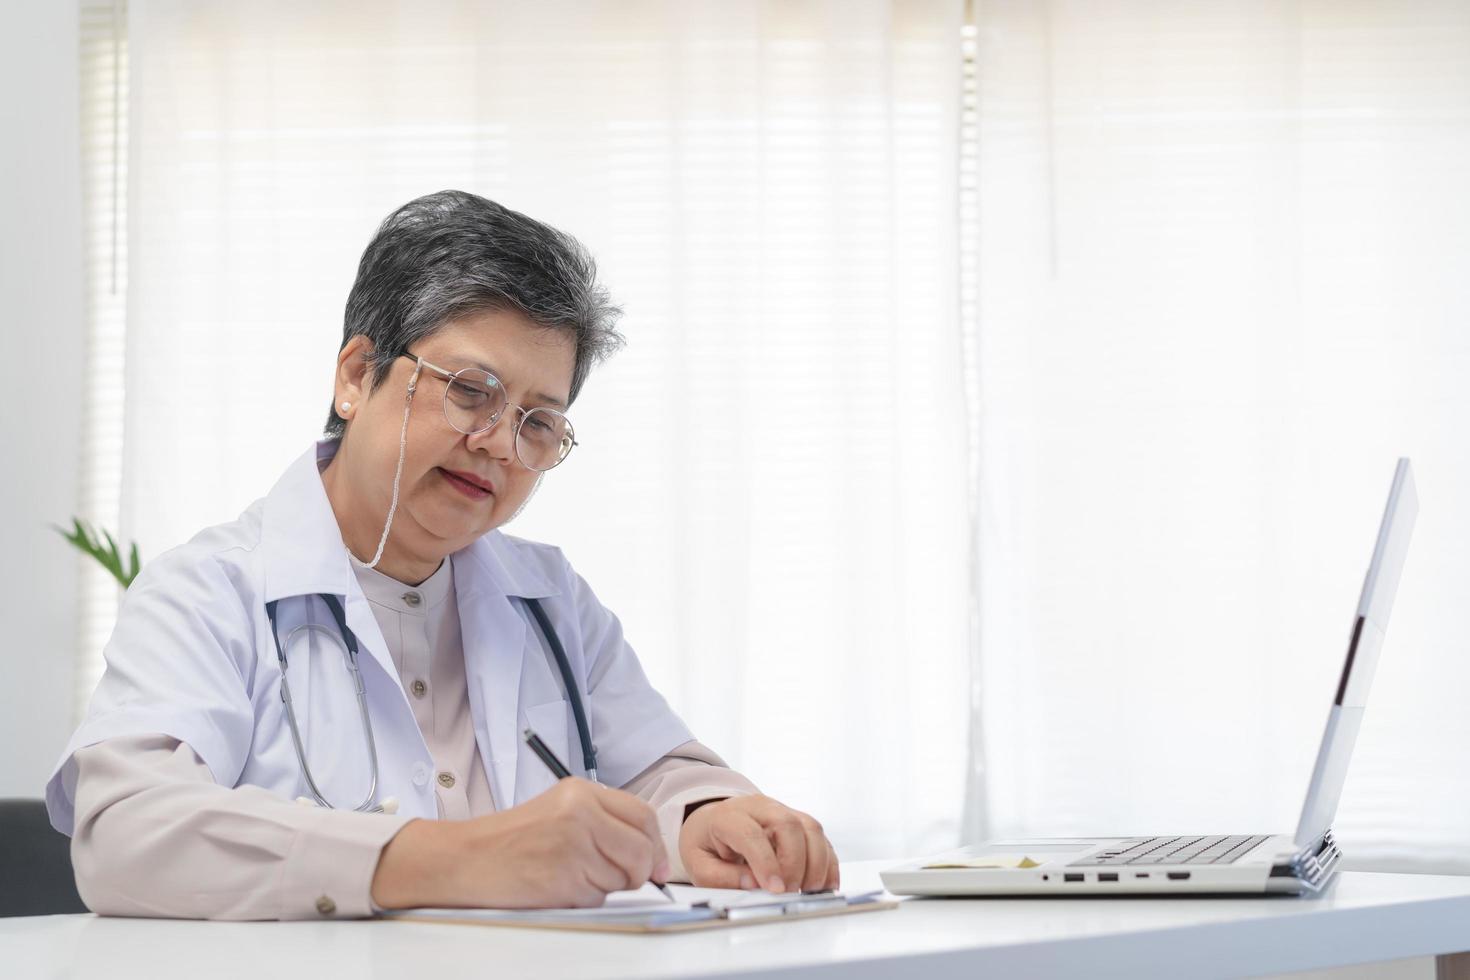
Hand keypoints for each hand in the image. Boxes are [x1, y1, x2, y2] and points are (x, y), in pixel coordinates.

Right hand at [371, 778, 668, 908]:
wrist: (465, 858)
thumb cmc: (509, 838)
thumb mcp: (559, 809)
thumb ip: (603, 822)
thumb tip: (650, 855)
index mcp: (581, 791)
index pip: (643, 815)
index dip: (657, 845)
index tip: (658, 866)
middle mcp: (581, 813)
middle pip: (641, 850)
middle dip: (639, 872)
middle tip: (624, 878)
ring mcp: (574, 845)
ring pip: (621, 878)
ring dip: (604, 886)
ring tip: (569, 873)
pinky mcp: (564, 877)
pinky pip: (597, 898)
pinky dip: (585, 899)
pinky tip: (558, 885)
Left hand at [679, 795, 838, 893]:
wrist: (713, 824)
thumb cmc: (707, 845)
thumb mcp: (699, 866)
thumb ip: (722, 877)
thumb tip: (753, 883)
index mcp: (728, 816)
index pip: (751, 834)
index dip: (766, 863)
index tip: (774, 889)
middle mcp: (759, 807)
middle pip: (788, 825)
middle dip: (794, 863)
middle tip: (788, 892)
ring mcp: (782, 810)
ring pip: (811, 828)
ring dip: (815, 863)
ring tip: (805, 891)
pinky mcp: (799, 822)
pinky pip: (821, 838)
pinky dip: (827, 862)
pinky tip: (822, 885)